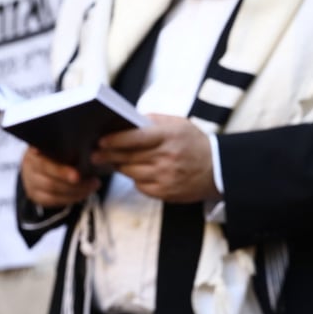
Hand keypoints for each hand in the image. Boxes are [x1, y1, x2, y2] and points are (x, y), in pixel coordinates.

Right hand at [20, 147, 99, 207]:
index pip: (46, 165)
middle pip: (49, 182)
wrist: (46, 158)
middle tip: (95, 182)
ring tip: (94, 185)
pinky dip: (71, 198)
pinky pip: (53, 201)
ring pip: (52, 194)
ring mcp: (30, 183)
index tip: (77, 176)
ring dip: (76, 192)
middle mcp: (29, 167)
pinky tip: (85, 193)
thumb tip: (89, 151)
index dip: (61, 171)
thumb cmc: (60, 147)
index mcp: (34, 151)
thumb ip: (70, 148)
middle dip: (74, 185)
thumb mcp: (63, 144)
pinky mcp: (35, 195)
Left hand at [91, 114, 218, 202]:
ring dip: (121, 166)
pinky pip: (139, 185)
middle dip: (108, 155)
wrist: (216, 169)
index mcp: (169, 136)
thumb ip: (153, 121)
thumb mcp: (179, 124)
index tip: (101, 140)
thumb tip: (127, 122)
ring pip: (129, 172)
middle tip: (96, 153)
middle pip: (127, 157)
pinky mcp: (164, 192)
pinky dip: (136, 179)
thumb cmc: (194, 143)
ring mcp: (164, 177)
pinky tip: (139, 172)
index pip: (135, 138)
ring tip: (117, 160)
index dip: (115, 140)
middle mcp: (166, 157)